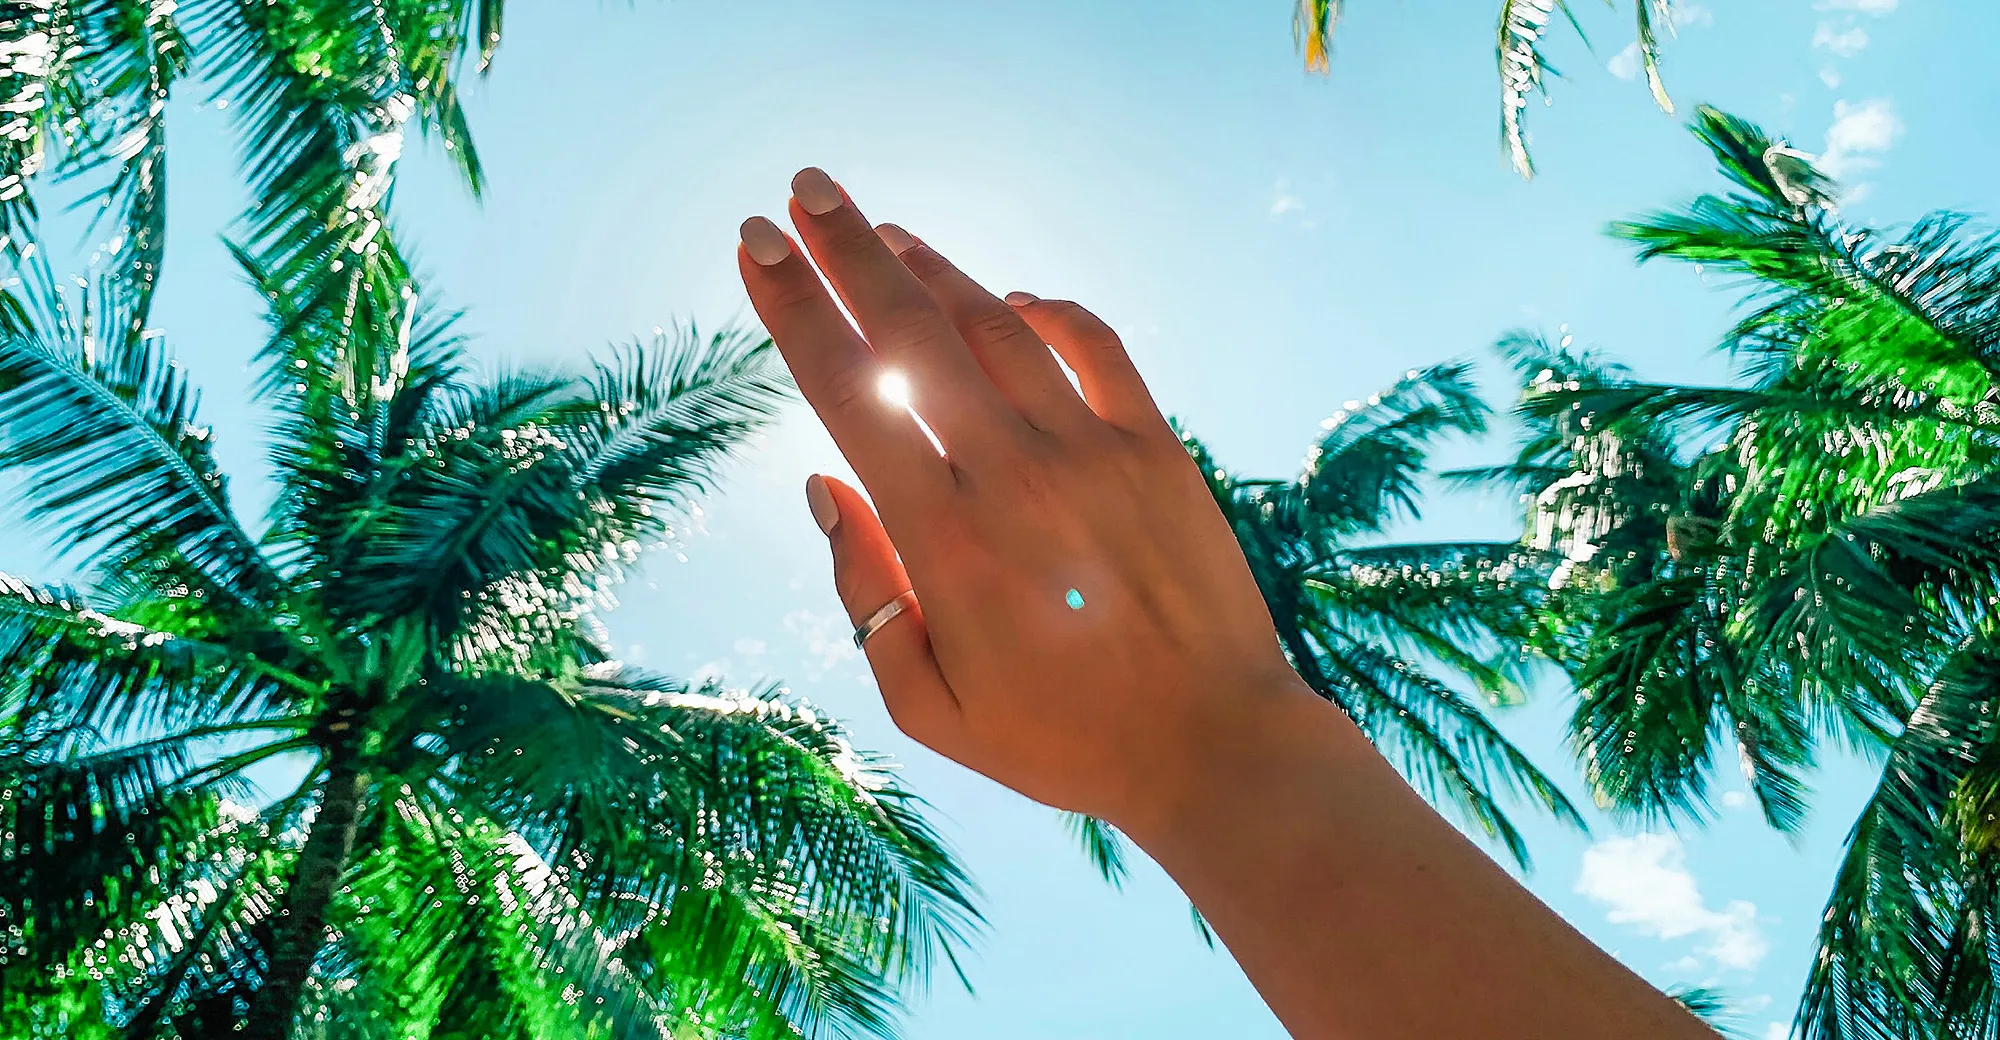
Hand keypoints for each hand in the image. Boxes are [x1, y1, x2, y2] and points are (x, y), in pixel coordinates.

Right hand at [737, 168, 1306, 828]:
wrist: (1214, 748)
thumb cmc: (1063, 740)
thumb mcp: (929, 705)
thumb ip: (864, 595)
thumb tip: (822, 487)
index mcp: (942, 539)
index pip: (846, 391)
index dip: (793, 308)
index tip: (755, 248)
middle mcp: (1012, 476)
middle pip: (911, 330)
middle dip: (846, 251)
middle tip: (803, 191)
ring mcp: (1092, 453)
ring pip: (997, 325)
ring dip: (934, 270)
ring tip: (885, 231)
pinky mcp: (1158, 450)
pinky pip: (1096, 347)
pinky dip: (1049, 310)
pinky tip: (1011, 297)